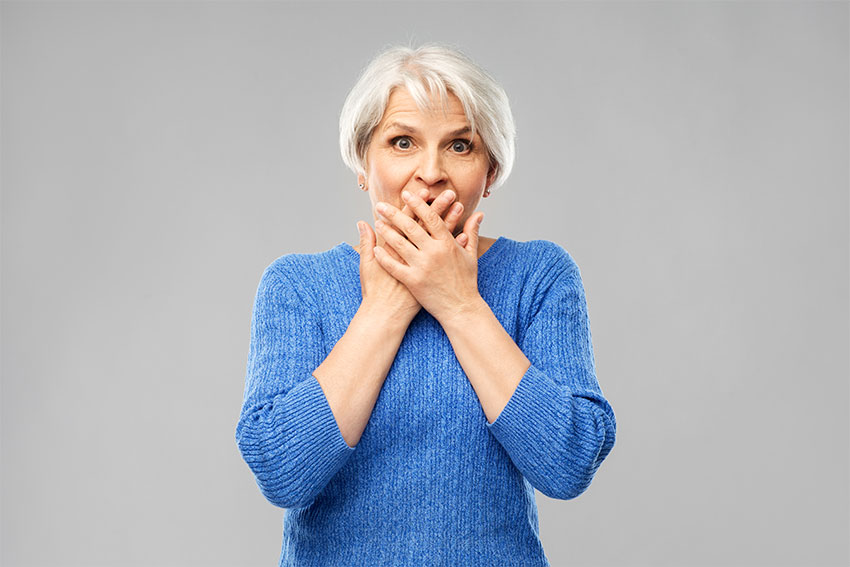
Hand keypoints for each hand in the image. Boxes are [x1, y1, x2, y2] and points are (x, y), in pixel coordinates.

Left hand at [372, 189, 484, 323]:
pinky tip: (376, 249)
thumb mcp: (471, 255)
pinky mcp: (413, 281)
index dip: (417, 204)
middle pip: (410, 227)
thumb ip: (472, 232)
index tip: (406, 194)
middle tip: (381, 205)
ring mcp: (422, 267)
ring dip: (387, 231)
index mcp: (447, 244)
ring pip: (400, 244)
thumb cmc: (467, 282)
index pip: (430, 217)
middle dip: (394, 214)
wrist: (461, 309)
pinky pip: (394, 266)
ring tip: (378, 222)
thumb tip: (479, 213)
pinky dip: (384, 257)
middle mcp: (434, 253)